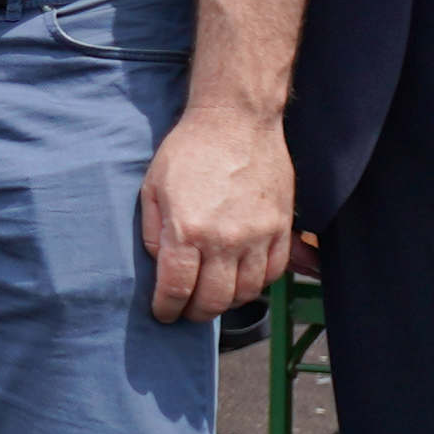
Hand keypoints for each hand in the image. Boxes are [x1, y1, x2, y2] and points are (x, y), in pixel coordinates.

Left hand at [137, 96, 293, 324]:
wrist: (236, 120)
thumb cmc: (189, 150)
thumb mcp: (152, 188)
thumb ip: (152, 233)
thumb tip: (161, 266)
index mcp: (188, 231)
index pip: (176, 290)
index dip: (166, 309)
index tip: (163, 313)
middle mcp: (225, 240)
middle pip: (213, 301)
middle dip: (195, 313)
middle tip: (186, 309)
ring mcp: (258, 236)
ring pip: (246, 293)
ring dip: (227, 301)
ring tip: (213, 294)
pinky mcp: (281, 227)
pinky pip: (274, 273)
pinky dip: (257, 283)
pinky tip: (242, 277)